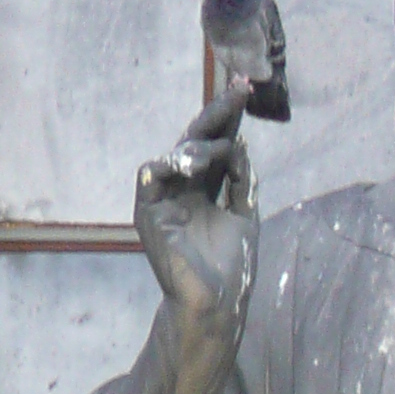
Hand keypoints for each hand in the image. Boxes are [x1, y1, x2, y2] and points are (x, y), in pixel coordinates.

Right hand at [134, 88, 258, 328]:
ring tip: (222, 146)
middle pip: (197, 143)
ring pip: (177, 156)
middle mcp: (183, 189)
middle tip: (237, 90)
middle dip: (217, 115)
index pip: (216, 145)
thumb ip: (241, 180)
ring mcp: (165, 200)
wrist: (218, 303)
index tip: (246, 90)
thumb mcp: (244, 215)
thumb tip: (240, 143)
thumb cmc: (232, 267)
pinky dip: (166, 166)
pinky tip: (188, 161)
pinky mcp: (149, 214)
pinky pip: (150, 179)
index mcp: (205, 189)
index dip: (229, 119)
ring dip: (200, 145)